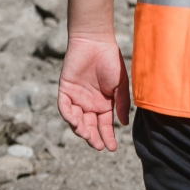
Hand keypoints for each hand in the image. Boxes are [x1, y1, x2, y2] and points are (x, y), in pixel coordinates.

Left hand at [58, 33, 129, 150]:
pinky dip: (68, 116)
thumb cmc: (111, 60)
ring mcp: (76, 97)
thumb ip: (121, 104)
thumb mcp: (120, 85)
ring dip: (80, 130)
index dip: (108, 137)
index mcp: (103, 104)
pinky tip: (76, 122)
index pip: (104, 125)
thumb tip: (124, 124)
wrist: (95, 41)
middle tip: (97, 145)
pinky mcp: (65, 89)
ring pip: (76, 120)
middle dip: (93, 137)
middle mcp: (89, 103)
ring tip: (87, 136)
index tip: (112, 148)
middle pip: (89, 126)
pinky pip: (64, 107)